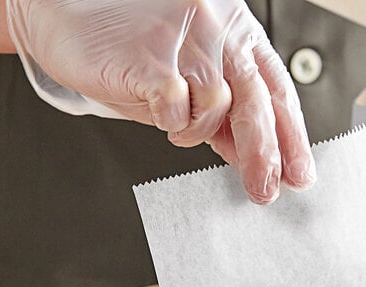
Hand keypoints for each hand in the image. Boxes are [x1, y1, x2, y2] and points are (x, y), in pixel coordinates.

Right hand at [6, 0, 315, 202]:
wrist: (66, 13)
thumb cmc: (132, 51)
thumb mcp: (190, 81)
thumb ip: (223, 113)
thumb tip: (252, 158)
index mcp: (235, 30)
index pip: (276, 89)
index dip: (291, 136)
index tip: (299, 174)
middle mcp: (217, 27)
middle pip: (256, 101)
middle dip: (264, 155)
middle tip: (266, 190)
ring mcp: (187, 37)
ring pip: (216, 107)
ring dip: (197, 130)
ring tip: (175, 124)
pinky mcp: (154, 56)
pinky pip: (179, 110)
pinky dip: (171, 123)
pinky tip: (160, 113)